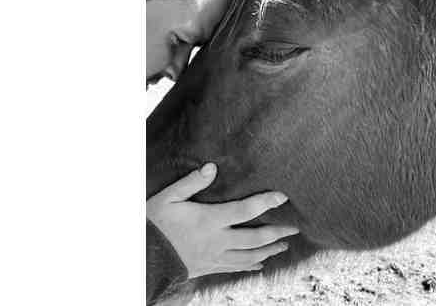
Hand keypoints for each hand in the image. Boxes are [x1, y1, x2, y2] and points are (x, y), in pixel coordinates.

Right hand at [147, 163, 298, 277]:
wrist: (141, 258)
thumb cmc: (153, 224)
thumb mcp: (168, 198)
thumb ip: (191, 182)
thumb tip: (212, 167)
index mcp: (209, 220)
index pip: (245, 210)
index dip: (266, 202)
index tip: (283, 196)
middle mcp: (216, 240)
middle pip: (254, 238)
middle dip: (277, 232)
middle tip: (295, 227)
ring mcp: (214, 257)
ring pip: (249, 256)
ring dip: (269, 250)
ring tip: (284, 245)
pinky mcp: (209, 267)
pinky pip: (235, 268)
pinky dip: (251, 265)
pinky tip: (260, 263)